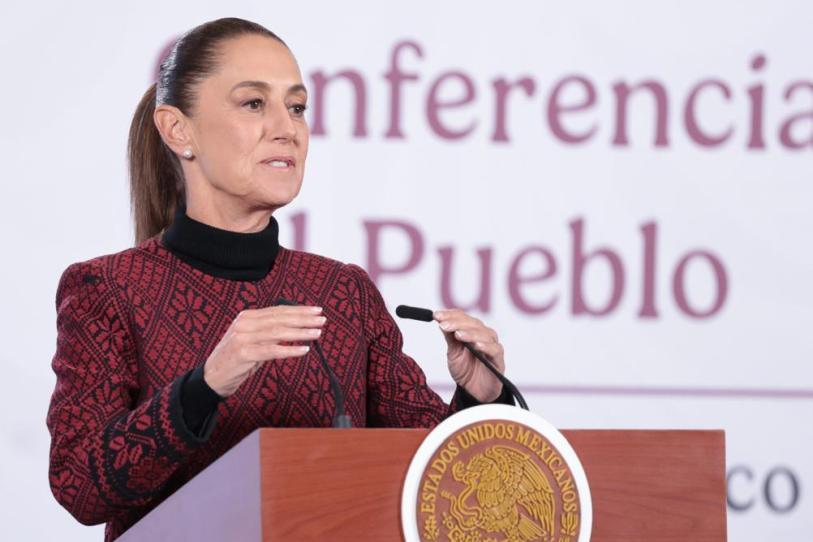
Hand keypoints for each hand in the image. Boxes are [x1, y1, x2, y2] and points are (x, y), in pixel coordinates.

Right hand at [203, 305, 325, 396]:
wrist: (212, 377)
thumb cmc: (237, 358)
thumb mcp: (253, 339)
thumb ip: (270, 331)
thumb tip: (296, 325)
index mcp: (247, 316)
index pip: (278, 311)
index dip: (298, 310)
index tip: (316, 310)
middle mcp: (244, 324)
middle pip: (280, 319)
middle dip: (303, 319)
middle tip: (322, 319)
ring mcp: (242, 338)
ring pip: (277, 333)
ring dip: (300, 333)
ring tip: (317, 333)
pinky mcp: (243, 354)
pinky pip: (271, 351)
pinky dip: (289, 350)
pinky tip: (304, 350)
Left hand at [434, 309, 504, 402]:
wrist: (474, 392)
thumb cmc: (466, 370)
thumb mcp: (453, 353)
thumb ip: (450, 338)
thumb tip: (440, 320)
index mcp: (472, 331)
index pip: (463, 317)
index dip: (450, 314)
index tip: (436, 315)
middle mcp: (484, 335)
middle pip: (473, 323)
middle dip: (457, 323)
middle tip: (443, 325)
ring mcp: (492, 347)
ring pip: (484, 334)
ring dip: (470, 333)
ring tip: (458, 335)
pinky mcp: (499, 360)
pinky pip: (495, 350)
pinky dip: (486, 346)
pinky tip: (477, 345)